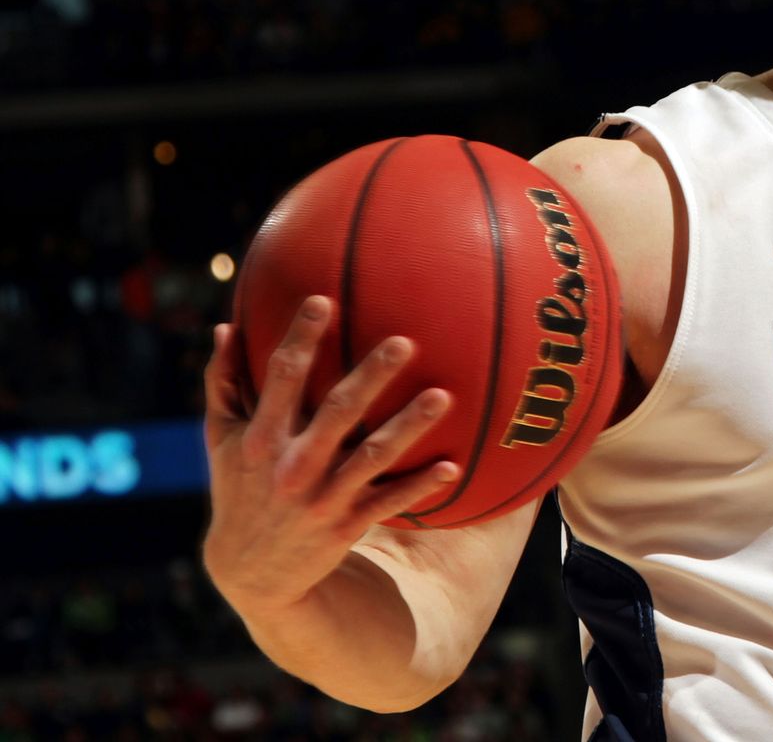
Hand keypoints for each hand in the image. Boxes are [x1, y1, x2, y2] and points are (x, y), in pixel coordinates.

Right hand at [202, 296, 458, 613]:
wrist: (252, 571)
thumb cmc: (239, 488)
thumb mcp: (220, 440)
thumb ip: (223, 382)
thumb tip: (227, 325)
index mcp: (260, 438)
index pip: (281, 379)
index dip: (301, 340)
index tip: (323, 301)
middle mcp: (291, 466)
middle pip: (337, 413)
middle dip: (371, 376)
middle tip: (405, 341)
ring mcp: (321, 497)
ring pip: (371, 457)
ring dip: (408, 427)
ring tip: (443, 396)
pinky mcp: (345, 525)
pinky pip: (388, 502)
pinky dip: (418, 487)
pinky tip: (453, 467)